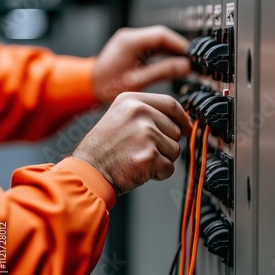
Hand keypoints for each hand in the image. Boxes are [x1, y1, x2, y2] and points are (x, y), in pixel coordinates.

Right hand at [72, 92, 191, 194]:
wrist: (88, 172)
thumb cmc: (103, 149)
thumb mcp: (121, 117)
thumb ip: (147, 113)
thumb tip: (180, 119)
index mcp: (132, 100)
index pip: (171, 104)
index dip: (182, 118)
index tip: (186, 128)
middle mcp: (140, 113)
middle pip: (176, 130)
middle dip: (165, 144)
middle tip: (142, 150)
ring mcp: (146, 134)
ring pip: (175, 150)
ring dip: (162, 159)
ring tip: (138, 158)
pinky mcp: (150, 156)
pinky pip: (169, 167)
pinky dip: (158, 173)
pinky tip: (140, 170)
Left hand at [92, 26, 190, 102]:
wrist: (89, 88)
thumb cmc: (106, 86)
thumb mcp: (138, 81)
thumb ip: (163, 72)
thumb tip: (185, 66)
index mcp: (130, 41)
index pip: (163, 35)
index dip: (180, 45)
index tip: (192, 56)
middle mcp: (130, 37)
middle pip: (162, 37)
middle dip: (178, 49)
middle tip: (190, 63)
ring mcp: (130, 42)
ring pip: (158, 42)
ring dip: (172, 52)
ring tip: (183, 66)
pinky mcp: (132, 48)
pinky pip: (152, 48)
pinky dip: (163, 56)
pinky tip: (170, 66)